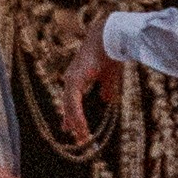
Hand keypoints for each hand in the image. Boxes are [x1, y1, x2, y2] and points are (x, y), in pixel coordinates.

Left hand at [50, 26, 111, 149]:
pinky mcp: (74, 79)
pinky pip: (73, 101)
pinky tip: (79, 126)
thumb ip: (106, 87)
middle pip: (69, 105)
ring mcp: (71, 79)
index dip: (72, 114)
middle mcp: (71, 79)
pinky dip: (76, 114)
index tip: (71, 129)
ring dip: (75, 122)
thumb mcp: (108, 76)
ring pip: (69, 106)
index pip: (72, 100)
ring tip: (81, 137)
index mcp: (77, 78)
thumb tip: (105, 100)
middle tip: (79, 139)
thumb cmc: (109, 54)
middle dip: (73, 122)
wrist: (108, 38)